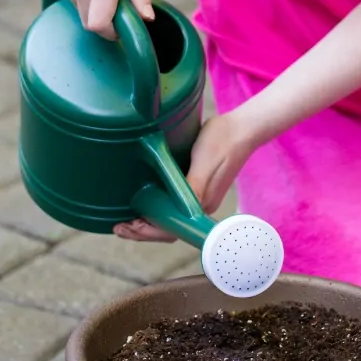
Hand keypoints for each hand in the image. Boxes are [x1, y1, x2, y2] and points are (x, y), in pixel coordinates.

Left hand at [113, 112, 259, 241]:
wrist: (242, 128)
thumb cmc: (222, 141)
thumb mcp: (202, 163)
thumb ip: (191, 187)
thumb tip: (178, 210)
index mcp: (201, 205)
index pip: (170, 230)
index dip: (146, 232)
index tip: (126, 227)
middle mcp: (201, 207)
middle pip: (168, 228)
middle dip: (141, 230)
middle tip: (118, 226)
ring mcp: (201, 197)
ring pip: (171, 218)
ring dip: (148, 221)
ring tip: (127, 219)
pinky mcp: (200, 187)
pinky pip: (175, 205)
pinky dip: (157, 208)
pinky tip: (146, 201)